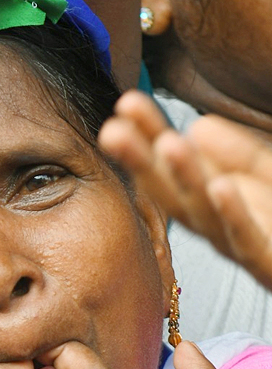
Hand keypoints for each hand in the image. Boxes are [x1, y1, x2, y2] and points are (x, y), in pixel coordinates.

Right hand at [99, 89, 271, 290]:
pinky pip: (247, 240)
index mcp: (211, 202)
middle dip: (141, 162)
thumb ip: (238, 153)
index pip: (171, 167)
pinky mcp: (267, 264)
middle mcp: (216, 227)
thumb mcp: (265, 171)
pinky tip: (220, 186)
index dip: (149, 135)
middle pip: (170, 193)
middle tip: (113, 130)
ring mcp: (239, 248)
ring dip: (184, 178)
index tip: (126, 104)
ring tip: (167, 144)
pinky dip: (232, 215)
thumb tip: (197, 127)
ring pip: (202, 215)